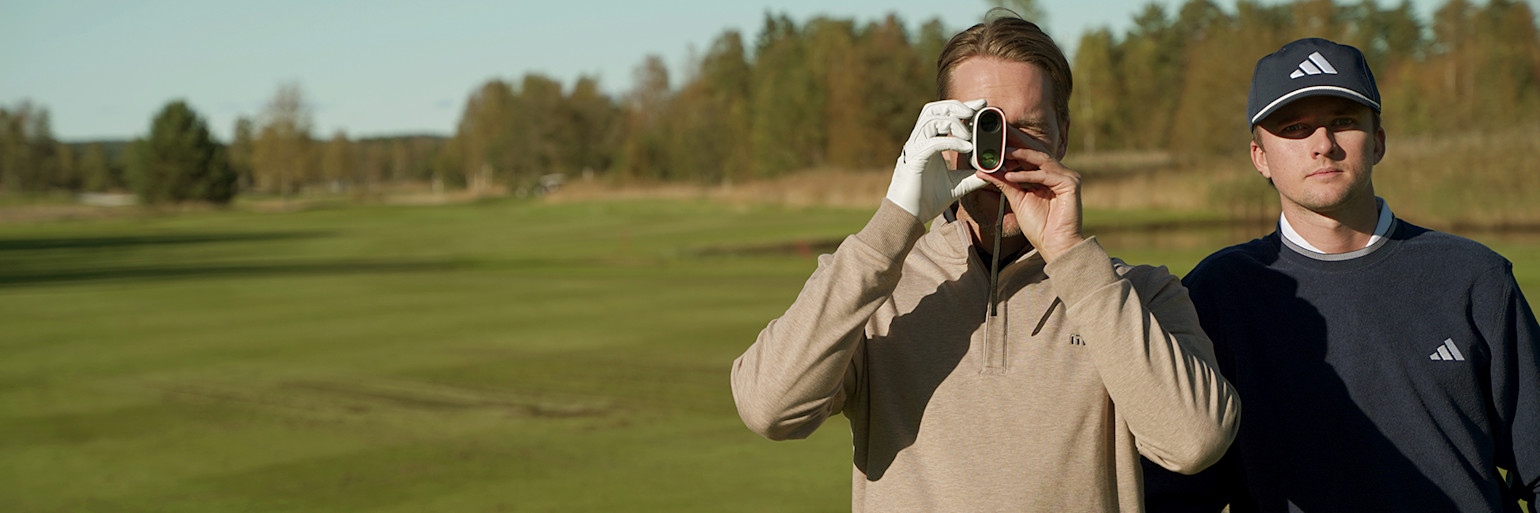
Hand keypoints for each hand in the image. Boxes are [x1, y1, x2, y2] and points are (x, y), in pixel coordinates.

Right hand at [884, 99, 990, 220]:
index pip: (942, 115)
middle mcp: (919, 141)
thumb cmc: (927, 200)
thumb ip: (973, 176)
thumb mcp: (957, 185)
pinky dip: (951, 142)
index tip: (981, 105)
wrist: (909, 217)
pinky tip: (967, 148)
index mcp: (928, 143)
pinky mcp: (914, 159)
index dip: (961, 107)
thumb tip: (992, 172)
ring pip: (930, 120)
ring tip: (970, 135)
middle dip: (956, 107)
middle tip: (976, 111)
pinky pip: (932, 142)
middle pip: (933, 109)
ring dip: (953, 123)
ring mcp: (914, 148)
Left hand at [976, 136, 1084, 262]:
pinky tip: (1010, 176)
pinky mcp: (1071, 184)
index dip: (1013, 146)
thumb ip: (1003, 183)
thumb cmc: (1039, 226)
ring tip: (1003, 152)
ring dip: (1021, 155)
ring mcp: (1066, 177)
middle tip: (1000, 134)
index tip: (995, 139)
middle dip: (1017, 142)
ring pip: (1041, 159)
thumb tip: (983, 170)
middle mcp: (1057, 173)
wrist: (1055, 246)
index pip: (1028, 156)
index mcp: (1046, 176)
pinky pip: (1046, 174)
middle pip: (1036, 152)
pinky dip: (1027, 175)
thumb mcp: (1016, 200)